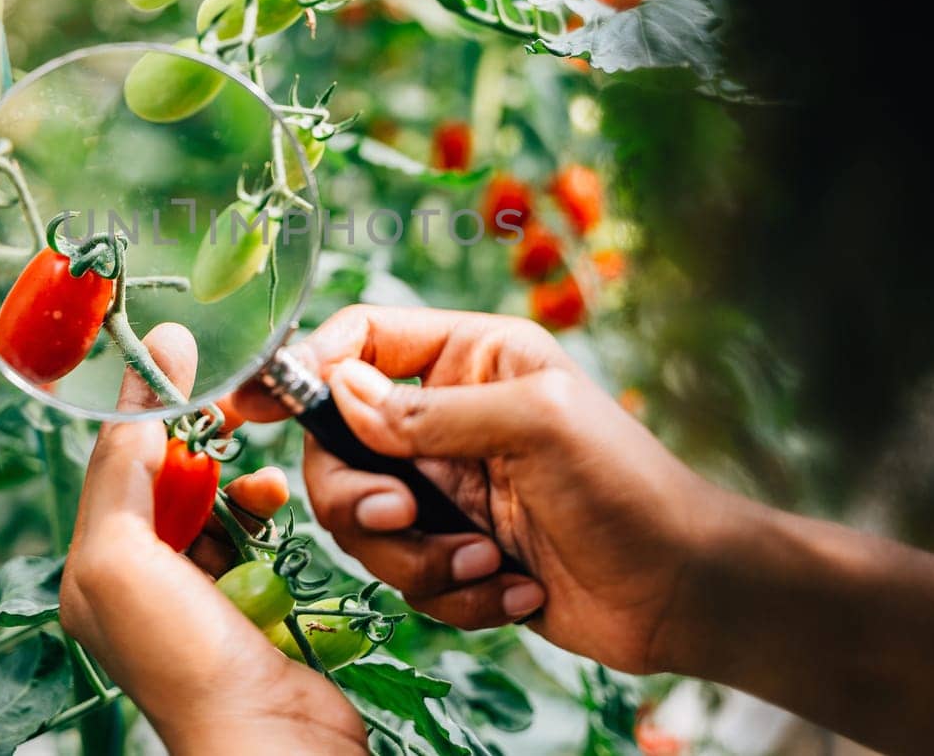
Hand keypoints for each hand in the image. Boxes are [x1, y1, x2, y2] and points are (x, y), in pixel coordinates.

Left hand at [59, 323, 366, 754]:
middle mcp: (139, 586)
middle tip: (234, 411)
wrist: (273, 743)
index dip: (145, 409)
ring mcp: (198, 600)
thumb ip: (120, 468)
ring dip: (242, 483)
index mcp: (95, 573)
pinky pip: (258, 539)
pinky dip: (271, 517)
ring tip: (266, 486)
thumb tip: (146, 373)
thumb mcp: (122, 556)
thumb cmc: (186, 662)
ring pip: (217, 507)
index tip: (179, 353)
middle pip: (167, 481)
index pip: (113, 465)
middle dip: (201, 445)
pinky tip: (283, 510)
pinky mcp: (253, 608)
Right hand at [229, 305, 720, 673]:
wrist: (685, 594)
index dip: (302, 366)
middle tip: (401, 517)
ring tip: (487, 566)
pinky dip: (453, 593)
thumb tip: (338, 388)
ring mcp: (447, 490)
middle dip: (359, 494)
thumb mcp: (535, 426)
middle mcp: (446, 420)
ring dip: (417, 557)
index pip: (361, 340)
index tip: (248, 404)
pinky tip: (515, 592)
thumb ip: (429, 411)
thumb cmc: (629, 489)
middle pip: (338, 445)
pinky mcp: (452, 553)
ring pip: (362, 522)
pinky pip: (404, 576)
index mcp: (469, 359)